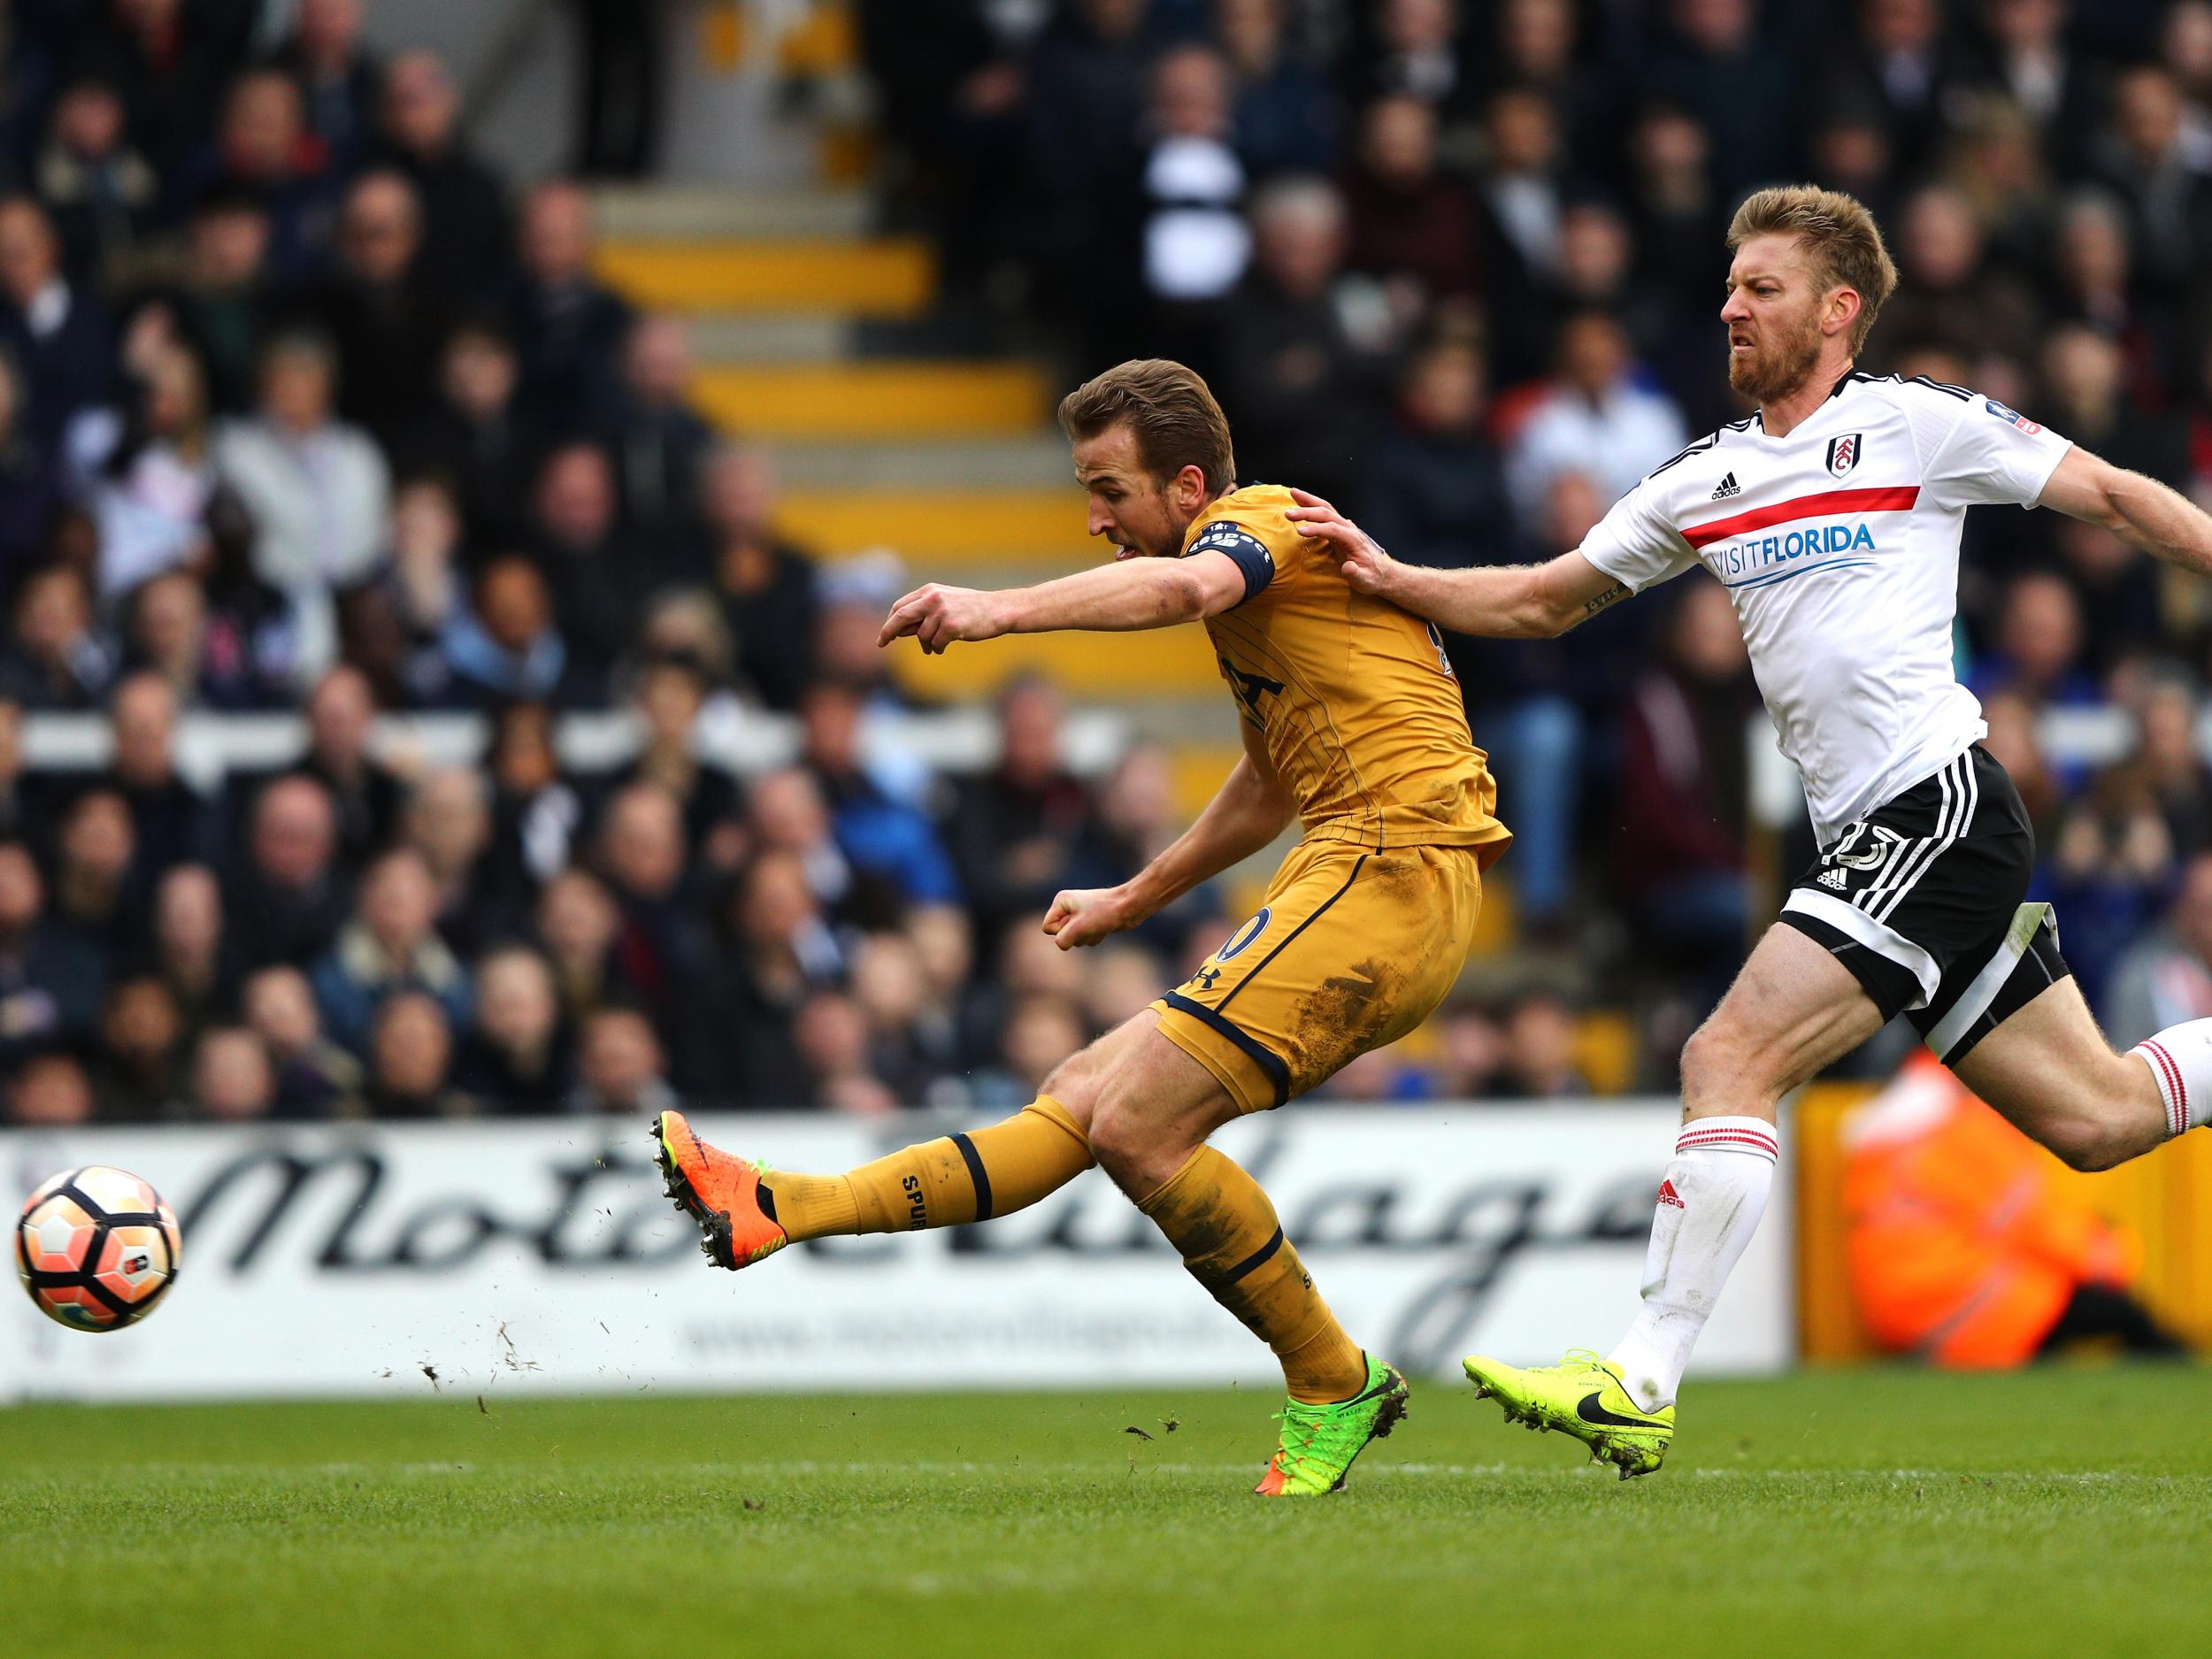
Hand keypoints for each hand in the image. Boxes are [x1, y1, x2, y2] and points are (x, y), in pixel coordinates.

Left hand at [878, 583, 1009, 653]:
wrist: (998, 610)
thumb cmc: (970, 610)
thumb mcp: (944, 604)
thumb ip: (922, 614)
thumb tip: (898, 631)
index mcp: (929, 591)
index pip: (900, 606)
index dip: (889, 622)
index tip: (883, 635)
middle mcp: (933, 598)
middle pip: (901, 616)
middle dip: (888, 631)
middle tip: (881, 643)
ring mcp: (942, 611)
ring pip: (921, 635)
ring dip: (926, 645)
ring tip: (935, 647)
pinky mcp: (952, 626)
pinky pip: (935, 643)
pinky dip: (937, 648)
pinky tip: (944, 646)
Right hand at [1041, 885, 1141, 949]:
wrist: (1130, 908)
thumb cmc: (1105, 912)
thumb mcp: (1079, 927)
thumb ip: (1063, 939)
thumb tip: (1062, 945)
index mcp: (1061, 901)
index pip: (1048, 927)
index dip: (1061, 932)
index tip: (1076, 924)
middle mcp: (1068, 907)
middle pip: (1061, 935)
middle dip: (1076, 935)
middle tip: (1090, 924)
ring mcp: (1079, 916)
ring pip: (1074, 939)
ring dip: (1087, 937)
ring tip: (1098, 925)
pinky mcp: (1090, 923)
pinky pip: (1085, 939)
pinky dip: (1095, 937)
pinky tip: (1104, 928)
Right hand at [1284, 487, 1400, 596]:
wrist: (1381, 572)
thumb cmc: (1371, 577)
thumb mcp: (1365, 581)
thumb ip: (1356, 574)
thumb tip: (1348, 567)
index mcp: (1354, 540)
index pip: (1333, 529)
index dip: (1317, 529)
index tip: (1299, 531)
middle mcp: (1349, 529)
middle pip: (1327, 514)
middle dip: (1307, 512)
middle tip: (1288, 513)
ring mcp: (1344, 526)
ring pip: (1326, 508)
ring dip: (1309, 501)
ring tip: (1293, 493)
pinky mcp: (1339, 528)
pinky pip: (1325, 512)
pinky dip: (1312, 504)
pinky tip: (1301, 501)